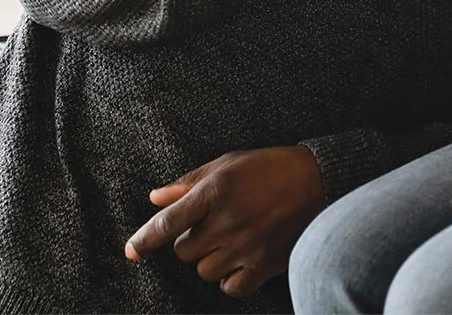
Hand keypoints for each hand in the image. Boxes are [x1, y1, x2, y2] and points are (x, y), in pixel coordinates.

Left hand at [125, 146, 325, 298]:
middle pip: (184, 252)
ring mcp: (246, 246)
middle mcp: (227, 221)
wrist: (320, 181)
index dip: (144, 240)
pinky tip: (240, 261)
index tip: (130, 252)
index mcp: (214, 191)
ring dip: (211, 259)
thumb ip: (189, 182)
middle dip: (192, 241)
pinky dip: (230, 279)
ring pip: (204, 271)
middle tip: (213, 225)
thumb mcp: (228, 164)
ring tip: (231, 240)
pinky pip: (230, 287)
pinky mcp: (264, 265)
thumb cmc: (270, 167)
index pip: (167, 223)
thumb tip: (154, 198)